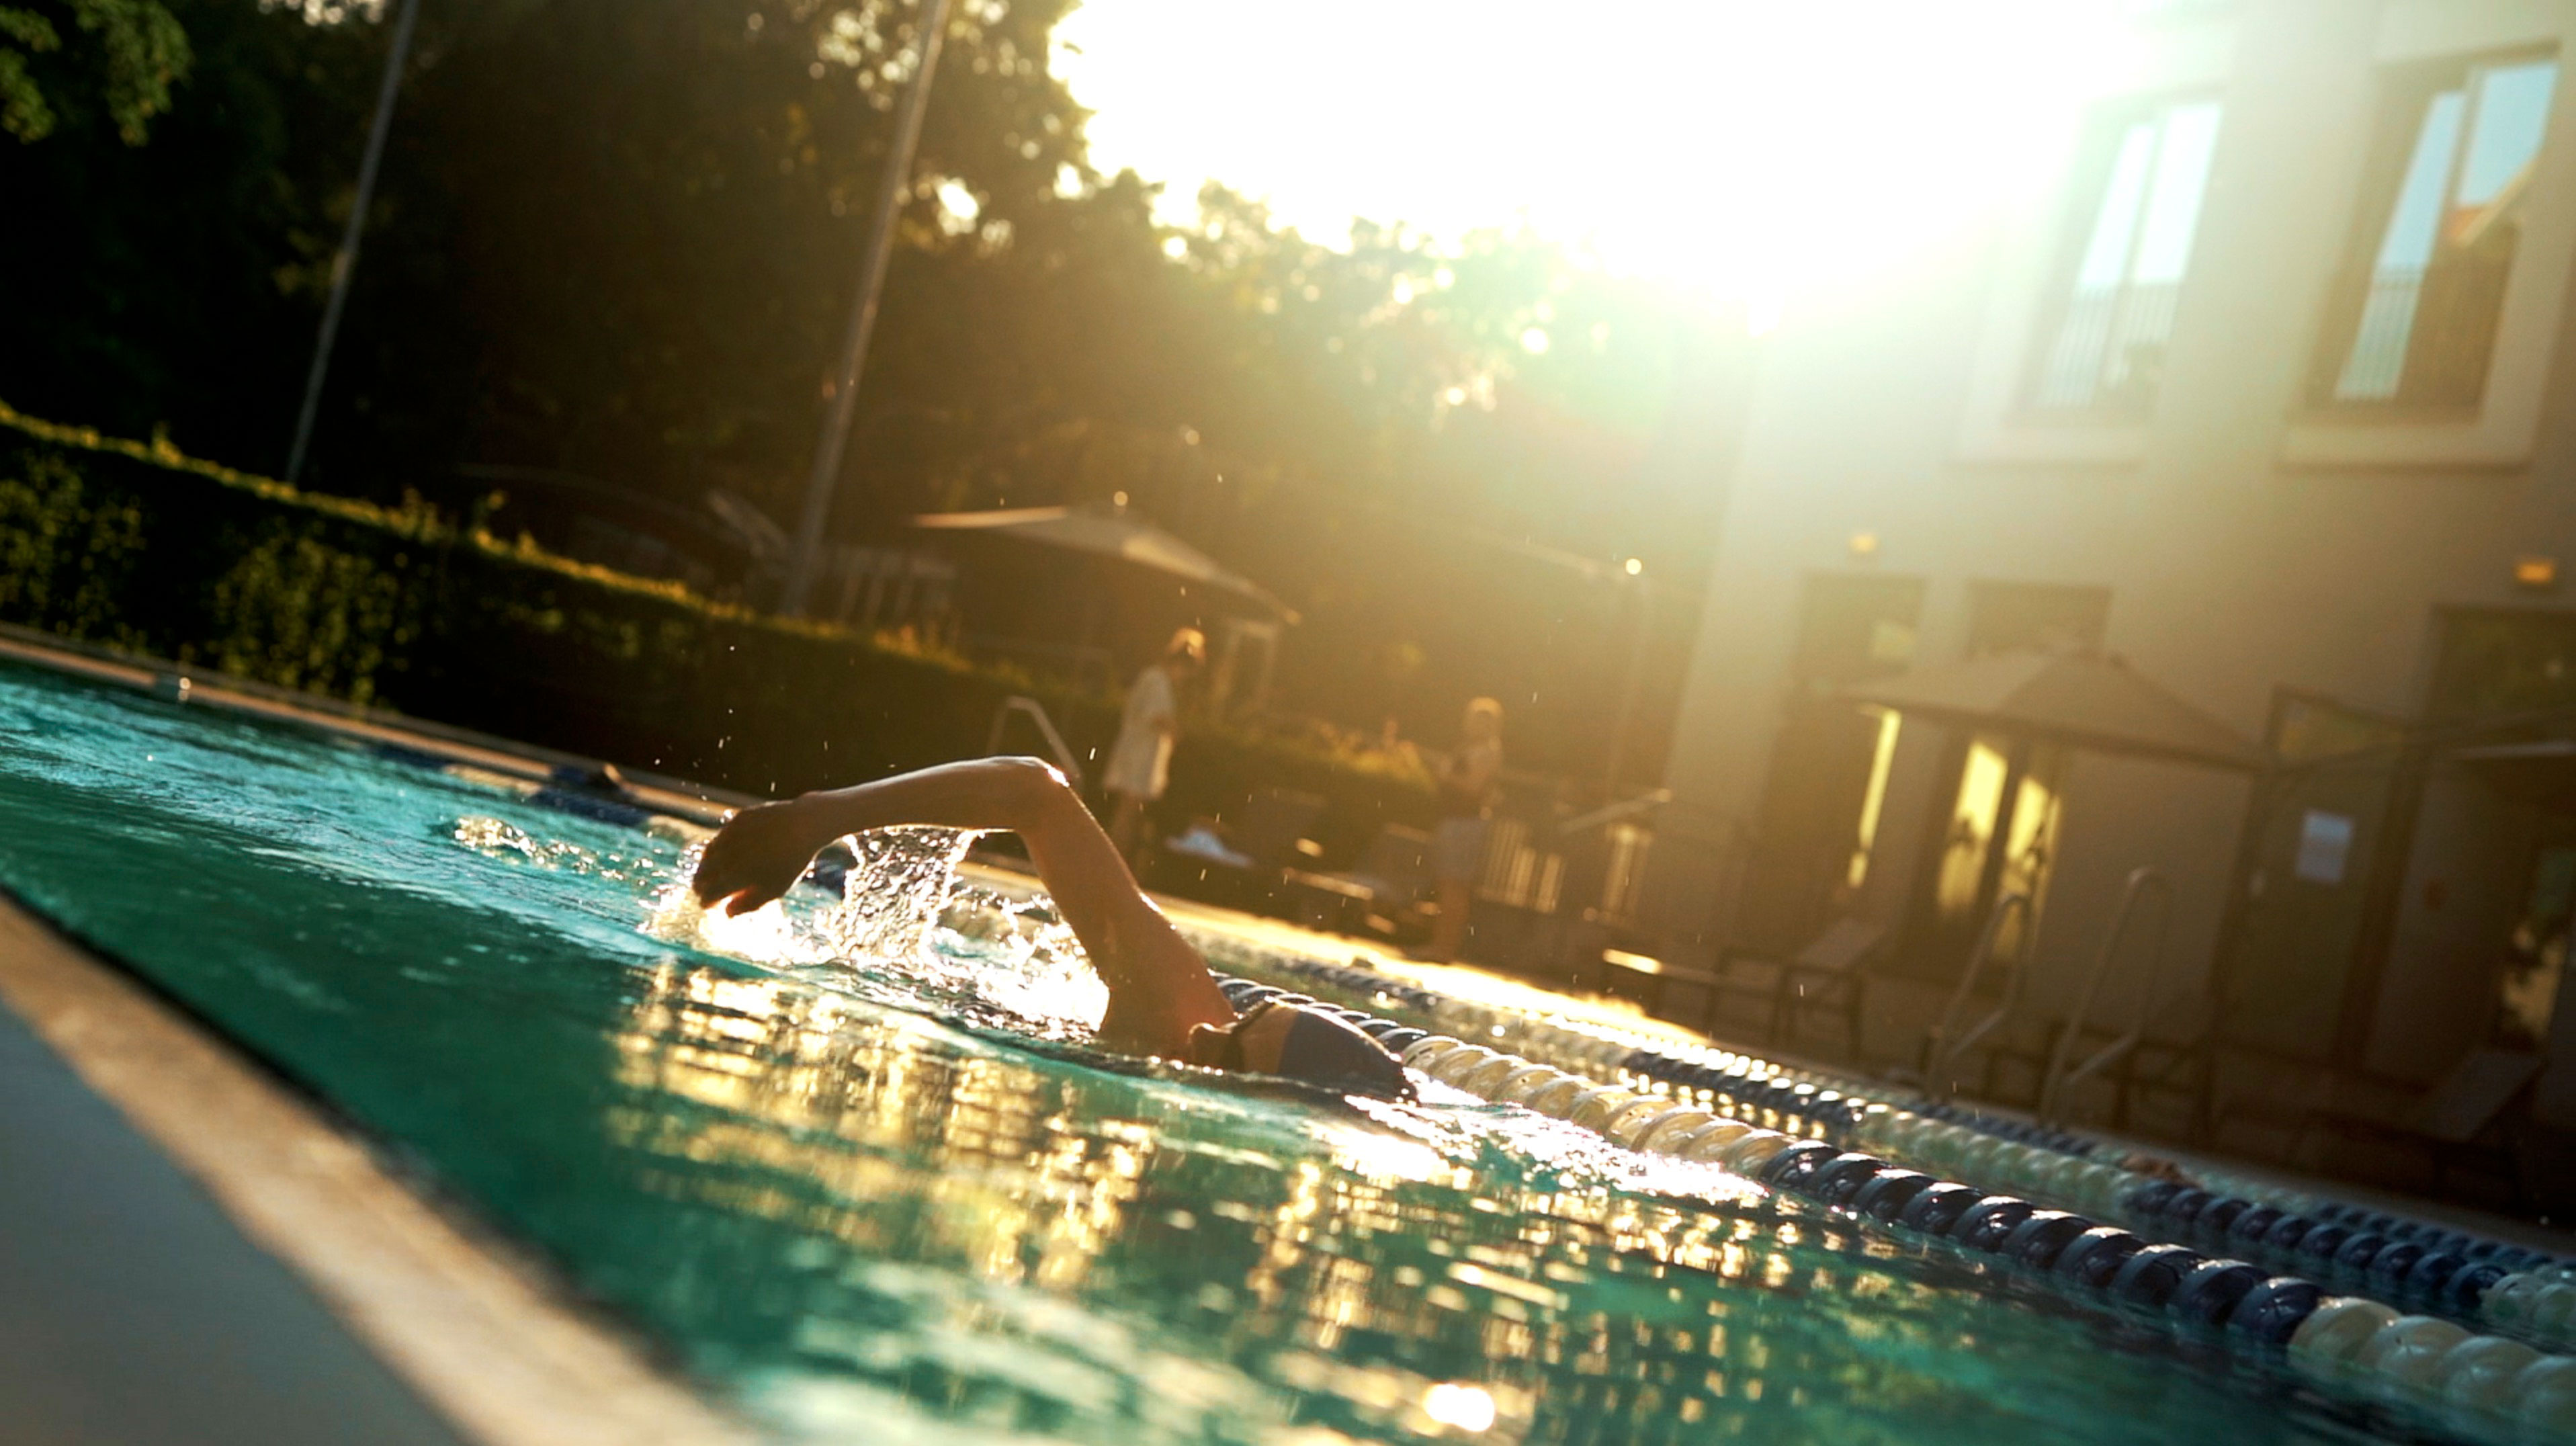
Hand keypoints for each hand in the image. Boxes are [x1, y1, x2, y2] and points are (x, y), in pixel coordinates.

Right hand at [691, 796, 827, 915]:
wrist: (802, 826)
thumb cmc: (790, 863)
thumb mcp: (773, 890)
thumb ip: (748, 904)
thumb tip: (727, 913)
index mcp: (733, 877)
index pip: (709, 894)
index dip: (706, 902)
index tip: (708, 905)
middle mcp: (726, 856)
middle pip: (702, 875)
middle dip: (700, 885)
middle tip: (701, 890)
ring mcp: (729, 836)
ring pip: (708, 855)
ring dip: (705, 867)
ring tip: (708, 874)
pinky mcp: (736, 821)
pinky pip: (720, 837)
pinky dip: (717, 848)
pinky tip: (721, 853)